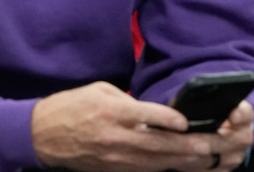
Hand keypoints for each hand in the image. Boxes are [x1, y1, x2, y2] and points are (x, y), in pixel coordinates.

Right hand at [30, 81, 253, 171]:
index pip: (144, 116)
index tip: (185, 121)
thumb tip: (154, 109)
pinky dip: (163, 168)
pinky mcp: (112, 170)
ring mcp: (114, 157)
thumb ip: (128, 100)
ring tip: (204, 157)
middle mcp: (115, 136)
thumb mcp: (100, 90)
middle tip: (209, 144)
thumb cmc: (72, 105)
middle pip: (156, 144)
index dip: (166, 120)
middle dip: (185, 145)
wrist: (44, 134)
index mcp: (111, 110)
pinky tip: (180, 166)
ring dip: (181, 160)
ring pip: (154, 162)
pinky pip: (143, 171)